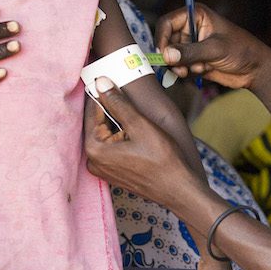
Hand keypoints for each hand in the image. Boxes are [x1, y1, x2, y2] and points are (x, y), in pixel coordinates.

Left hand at [83, 78, 200, 209]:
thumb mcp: (140, 125)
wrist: (179, 190)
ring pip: (106, 135)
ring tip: (135, 114)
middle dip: (111, 109)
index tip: (110, 79)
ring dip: (118, 122)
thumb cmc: (162, 159)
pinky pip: (112, 147)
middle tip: (125, 94)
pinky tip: (136, 131)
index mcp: (94, 150)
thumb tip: (100, 82)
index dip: (103, 94)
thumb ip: (118, 103)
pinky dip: (121, 136)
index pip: (92, 112)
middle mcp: (93, 162)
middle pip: (97, 124)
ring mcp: (102, 169)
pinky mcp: (113, 173)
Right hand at [155, 4, 269, 89]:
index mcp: (195, 15)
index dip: (161, 39)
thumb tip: (165, 55)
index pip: (167, 23)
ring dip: (180, 66)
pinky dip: (187, 71)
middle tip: (181, 69)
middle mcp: (190, 27)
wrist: (255, 68)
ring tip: (196, 69)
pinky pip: (179, 66)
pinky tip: (203, 70)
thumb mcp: (215, 49)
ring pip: (171, 56)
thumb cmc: (241, 50)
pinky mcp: (193, 58)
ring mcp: (191, 43)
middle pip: (166, 41)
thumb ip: (190, 52)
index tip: (162, 56)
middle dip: (172, 57)